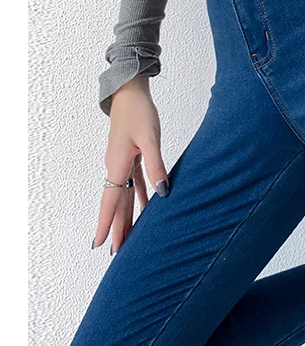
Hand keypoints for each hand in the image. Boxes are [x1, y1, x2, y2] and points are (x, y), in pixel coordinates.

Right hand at [93, 76, 169, 254]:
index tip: (100, 244)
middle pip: (116, 204)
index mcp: (117, 165)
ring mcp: (122, 163)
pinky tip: (146, 209)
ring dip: (127, 216)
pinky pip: (133, 184)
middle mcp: (116, 167)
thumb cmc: (139, 112)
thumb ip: (156, 166)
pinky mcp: (130, 157)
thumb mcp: (150, 139)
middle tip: (115, 253)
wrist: (130, 92)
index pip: (111, 202)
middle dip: (116, 228)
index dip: (107, 224)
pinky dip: (138, 198)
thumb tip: (163, 192)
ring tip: (129, 237)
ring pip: (124, 196)